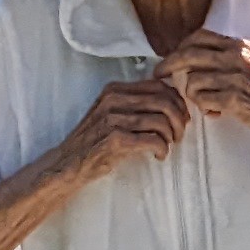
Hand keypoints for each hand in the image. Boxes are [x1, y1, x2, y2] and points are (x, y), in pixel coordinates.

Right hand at [62, 76, 189, 179]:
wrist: (68, 163)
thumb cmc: (95, 141)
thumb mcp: (111, 114)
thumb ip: (135, 104)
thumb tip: (171, 103)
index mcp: (115, 89)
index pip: (159, 86)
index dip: (177, 102)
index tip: (181, 118)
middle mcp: (114, 99)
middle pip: (164, 101)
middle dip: (178, 120)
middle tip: (178, 135)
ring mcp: (113, 118)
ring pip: (161, 120)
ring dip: (171, 136)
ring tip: (167, 146)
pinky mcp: (116, 139)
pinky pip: (153, 139)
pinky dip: (162, 148)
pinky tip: (159, 155)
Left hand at [156, 31, 249, 146]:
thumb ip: (226, 60)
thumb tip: (193, 59)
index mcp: (241, 46)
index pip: (200, 37)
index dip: (180, 48)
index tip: (169, 59)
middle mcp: (238, 56)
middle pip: (189, 54)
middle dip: (169, 65)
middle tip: (159, 76)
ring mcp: (236, 76)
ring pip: (192, 80)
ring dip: (194, 95)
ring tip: (208, 104)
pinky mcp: (234, 97)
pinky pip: (200, 99)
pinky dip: (204, 108)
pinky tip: (216, 113)